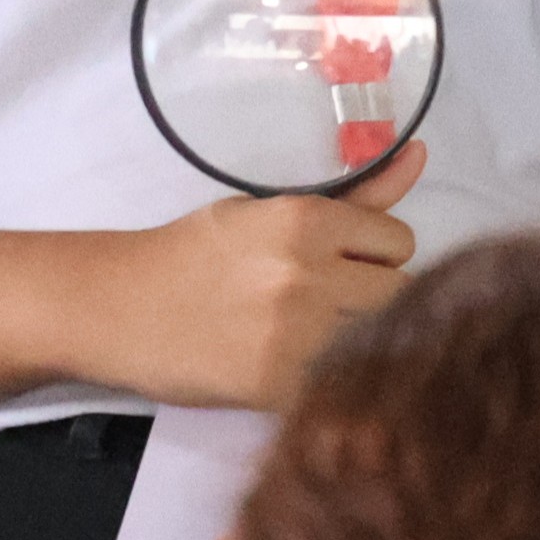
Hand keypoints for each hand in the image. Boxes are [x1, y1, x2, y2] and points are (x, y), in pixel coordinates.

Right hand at [90, 140, 425, 410]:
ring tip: (309, 334)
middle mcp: (310, 274)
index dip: (377, 256)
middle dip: (372, 296)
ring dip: (352, 337)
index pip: (399, 242)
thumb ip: (355, 197)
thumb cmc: (196, 253)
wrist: (118, 307)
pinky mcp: (276, 385)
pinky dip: (319, 378)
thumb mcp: (271, 212)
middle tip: (330, 302)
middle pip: (397, 292)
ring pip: (374, 336)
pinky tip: (286, 366)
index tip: (347, 264)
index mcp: (309, 222)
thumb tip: (420, 154)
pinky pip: (335, 382)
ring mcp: (295, 334)